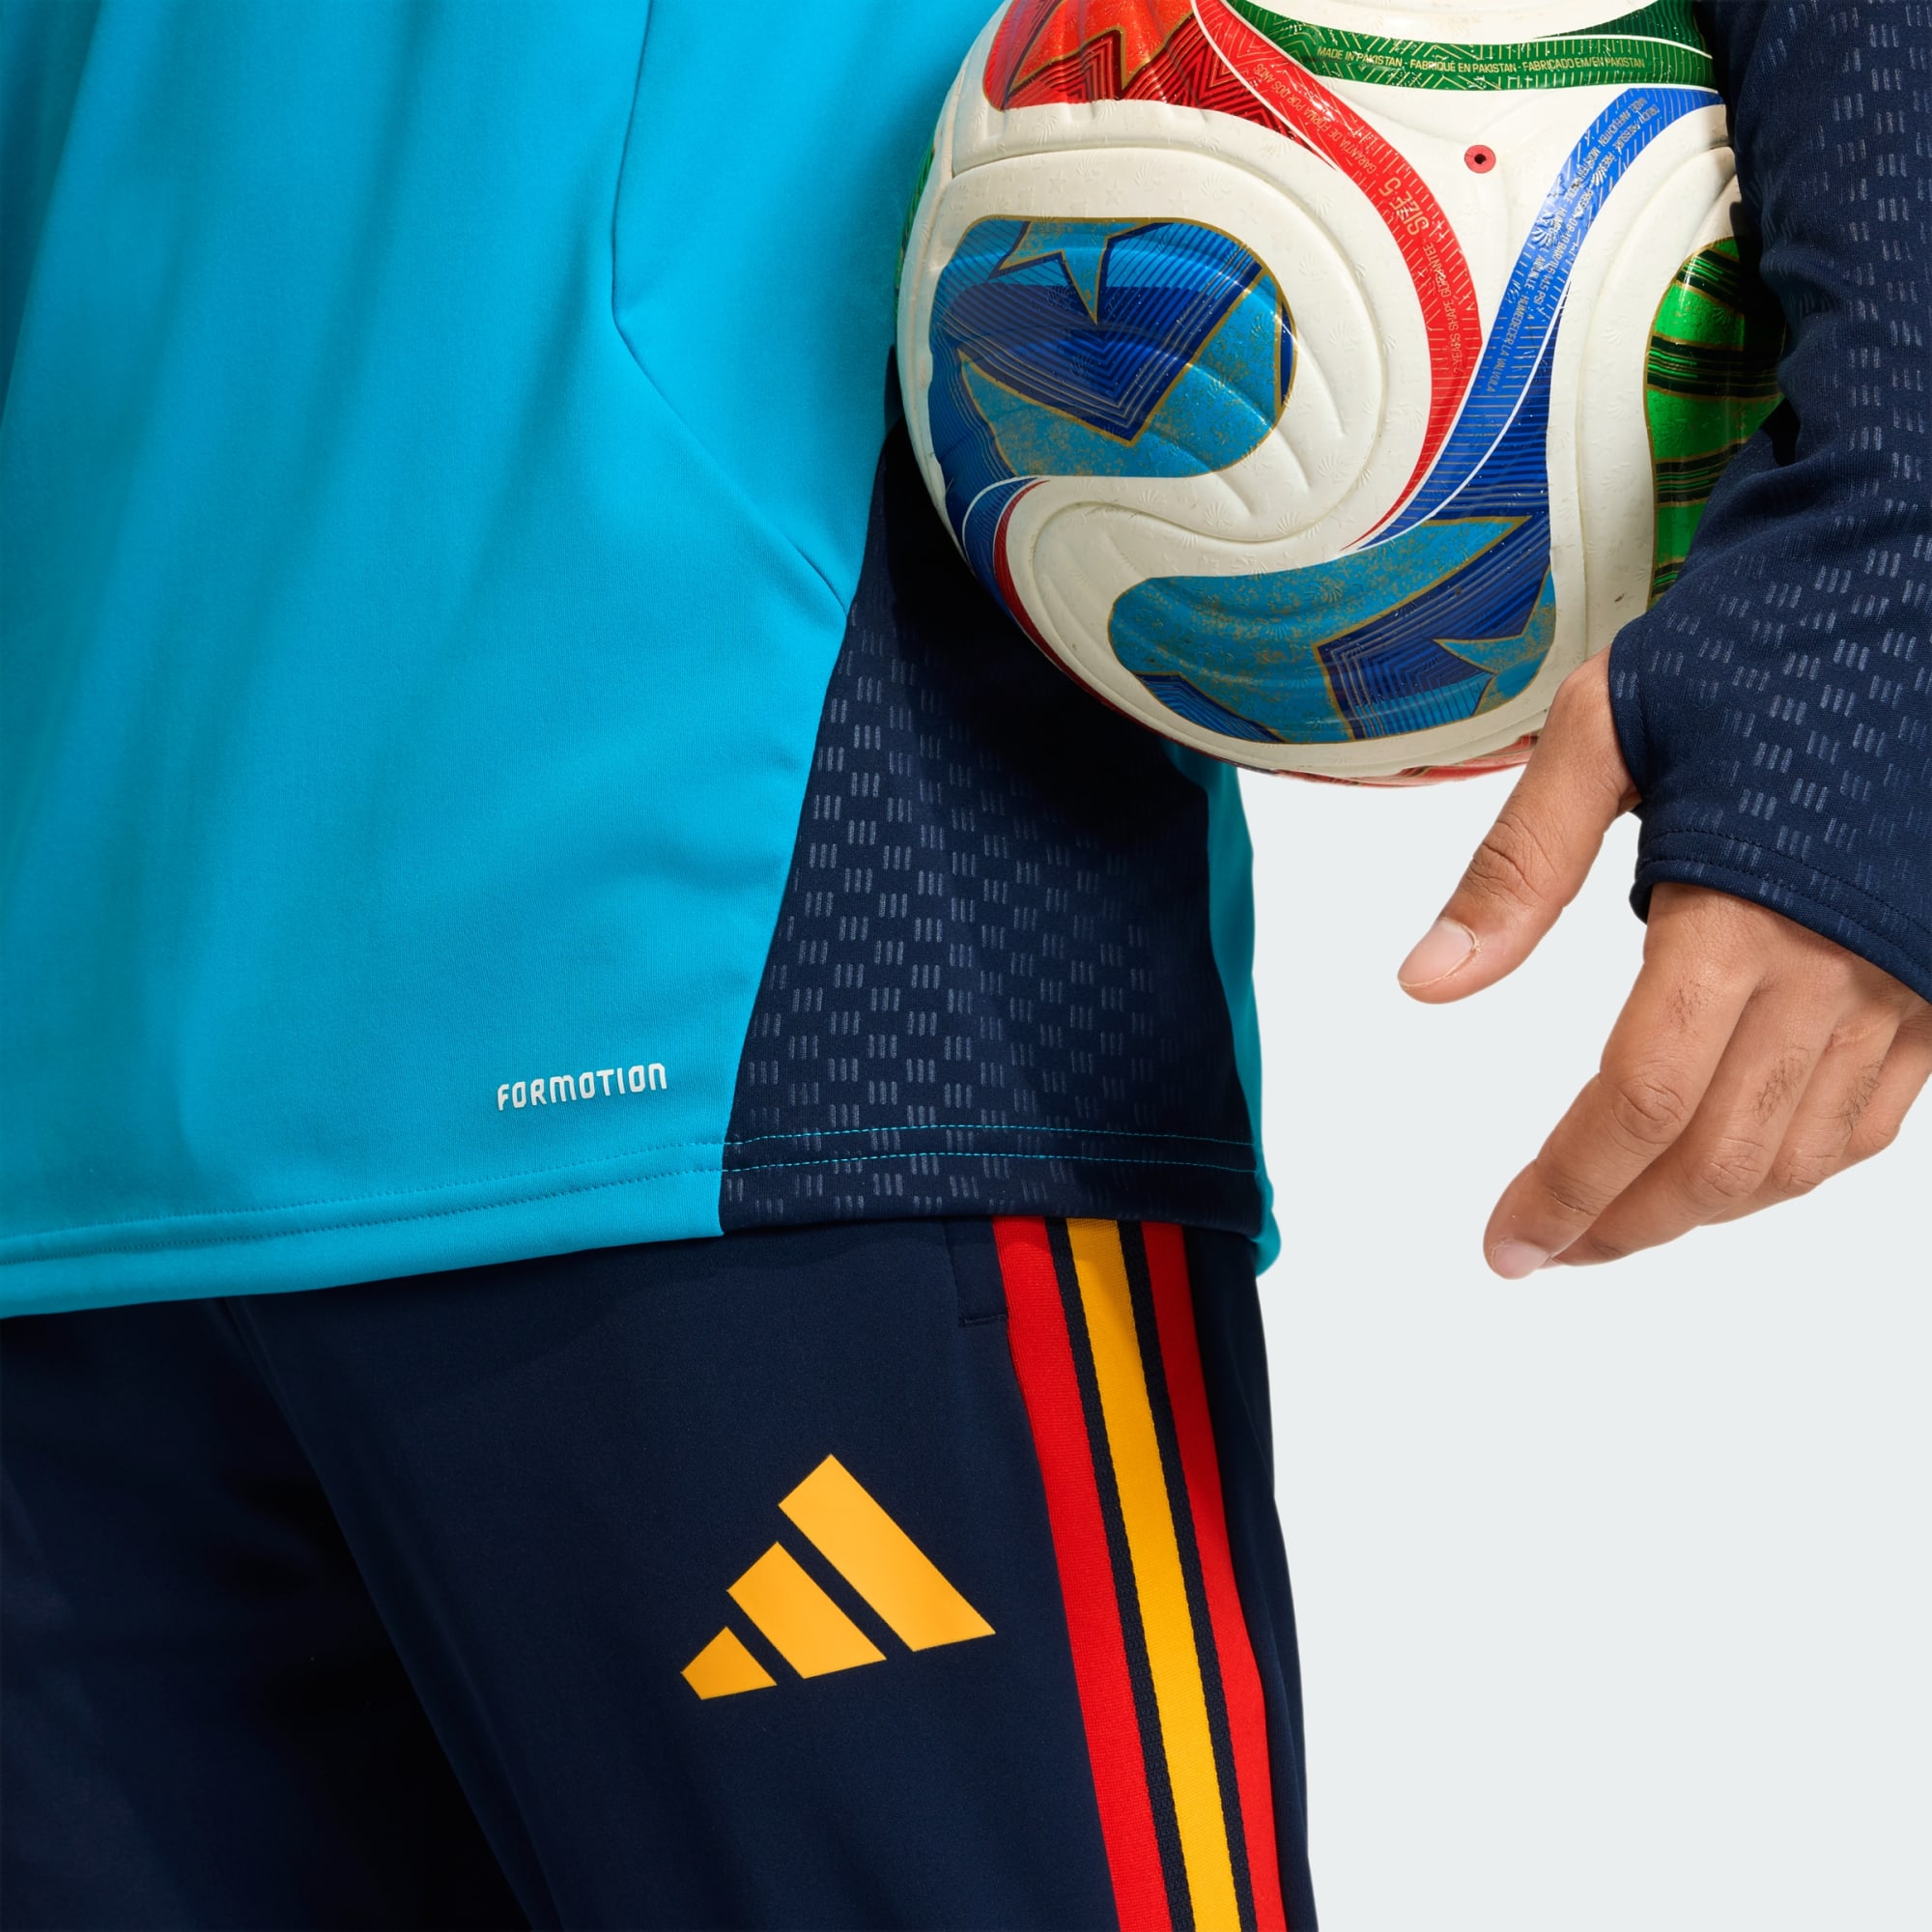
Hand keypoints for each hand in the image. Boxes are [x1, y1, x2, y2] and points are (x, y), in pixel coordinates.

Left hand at [1396, 652, 1931, 1276]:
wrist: (1916, 583)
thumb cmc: (1760, 644)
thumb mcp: (1604, 728)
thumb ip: (1516, 867)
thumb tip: (1428, 982)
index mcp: (1738, 911)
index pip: (1638, 1103)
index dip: (1565, 1191)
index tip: (1505, 1243)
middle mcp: (1837, 967)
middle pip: (1719, 1160)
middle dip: (1620, 1223)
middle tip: (1544, 1242)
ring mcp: (1908, 983)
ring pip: (1799, 1159)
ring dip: (1698, 1211)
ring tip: (1614, 1213)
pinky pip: (1870, 1121)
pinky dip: (1789, 1168)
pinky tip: (1724, 1163)